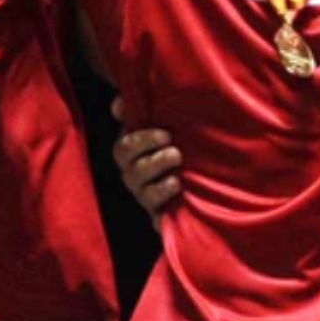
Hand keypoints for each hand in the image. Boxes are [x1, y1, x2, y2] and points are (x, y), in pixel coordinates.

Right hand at [111, 100, 184, 222]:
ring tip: (178, 177)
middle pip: (134, 171)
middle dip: (155, 162)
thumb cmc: (176, 143)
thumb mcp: (161, 124)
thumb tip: (118, 103)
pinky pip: (156, 217)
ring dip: (160, 185)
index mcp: (132, 153)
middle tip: (176, 153)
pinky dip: (165, 209)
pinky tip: (178, 197)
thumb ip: (139, 111)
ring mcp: (145, 197)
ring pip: (144, 194)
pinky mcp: (159, 216)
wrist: (201, 178)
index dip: (142, 142)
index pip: (124, 148)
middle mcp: (134, 176)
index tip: (166, 135)